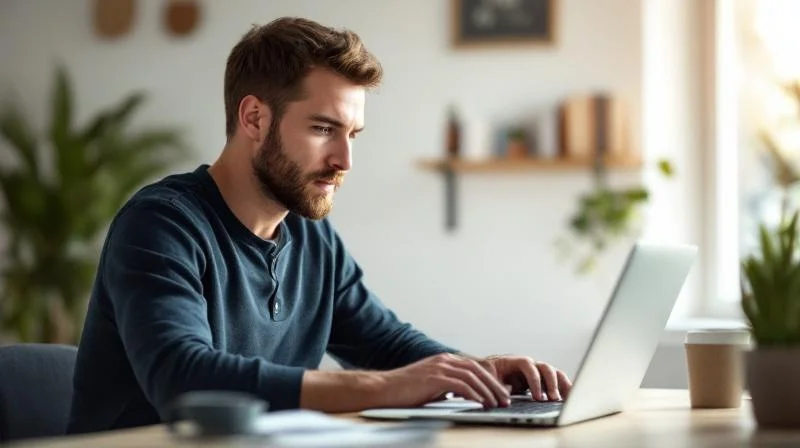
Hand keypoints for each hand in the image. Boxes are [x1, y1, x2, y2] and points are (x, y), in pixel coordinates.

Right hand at [376, 353, 510, 407]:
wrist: (384, 388)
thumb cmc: (405, 390)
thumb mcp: (431, 385)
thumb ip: (447, 386)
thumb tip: (463, 395)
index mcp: (445, 360)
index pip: (475, 367)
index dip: (491, 380)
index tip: (501, 393)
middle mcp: (444, 360)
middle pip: (478, 370)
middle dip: (494, 385)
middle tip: (505, 399)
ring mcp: (439, 368)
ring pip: (472, 377)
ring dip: (488, 391)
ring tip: (497, 403)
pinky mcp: (434, 378)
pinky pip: (461, 385)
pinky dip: (474, 394)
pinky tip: (481, 403)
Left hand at [478, 355, 571, 400]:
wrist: (489, 373)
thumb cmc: (488, 375)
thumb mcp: (489, 380)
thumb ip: (496, 387)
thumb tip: (503, 398)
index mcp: (514, 361)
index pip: (528, 364)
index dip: (534, 380)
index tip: (538, 396)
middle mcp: (529, 365)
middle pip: (545, 368)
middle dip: (551, 384)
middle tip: (553, 399)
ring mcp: (537, 372)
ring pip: (555, 374)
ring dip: (561, 386)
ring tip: (567, 400)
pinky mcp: (542, 381)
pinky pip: (557, 383)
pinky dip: (564, 390)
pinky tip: (570, 400)